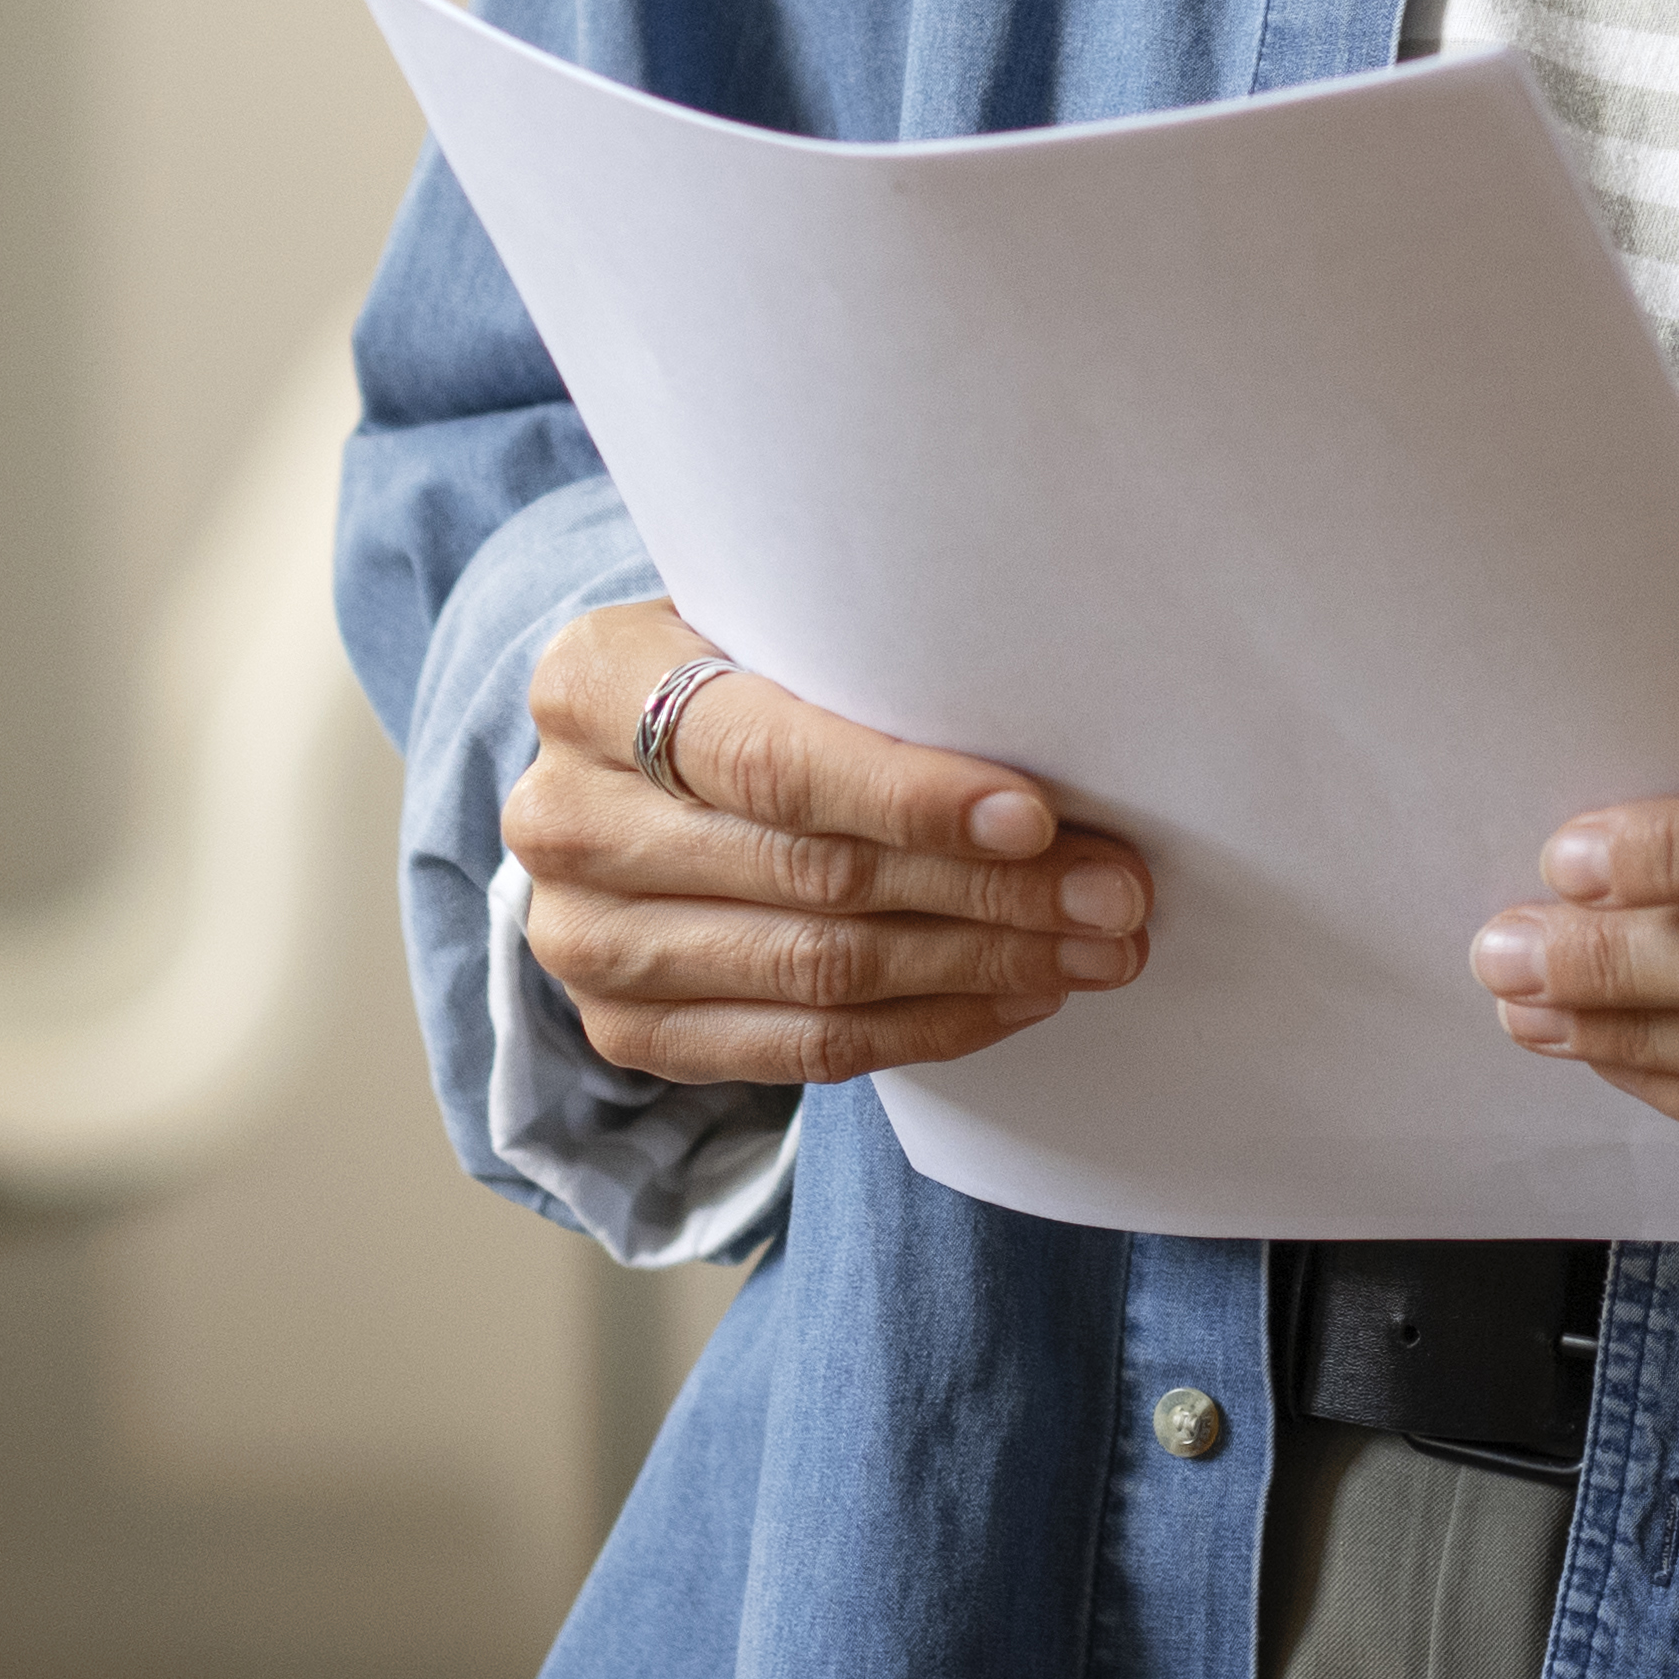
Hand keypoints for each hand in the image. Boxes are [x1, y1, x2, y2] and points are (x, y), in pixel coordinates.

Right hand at [508, 599, 1150, 1089]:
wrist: (625, 769)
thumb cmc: (735, 675)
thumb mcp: (760, 629)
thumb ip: (854, 663)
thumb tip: (1048, 719)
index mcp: (589, 685)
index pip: (772, 758)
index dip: (910, 795)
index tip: (1037, 816)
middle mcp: (563, 819)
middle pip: (813, 874)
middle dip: (989, 890)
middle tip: (1114, 894)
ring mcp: (583, 940)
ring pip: (819, 972)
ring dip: (979, 966)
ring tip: (1093, 948)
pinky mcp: (623, 1031)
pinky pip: (803, 1049)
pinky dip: (927, 1026)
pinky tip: (1017, 995)